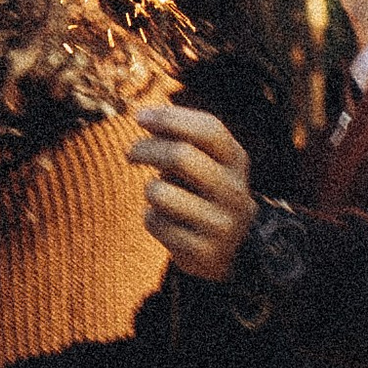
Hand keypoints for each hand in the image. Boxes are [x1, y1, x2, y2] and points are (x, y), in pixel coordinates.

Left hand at [128, 102, 256, 282]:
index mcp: (237, 161)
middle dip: (146, 149)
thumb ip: (181, 139)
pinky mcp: (204, 251)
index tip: (139, 117)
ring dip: (150, 190)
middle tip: (131, 154)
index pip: (209, 129)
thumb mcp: (205, 163)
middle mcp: (235, 191)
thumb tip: (145, 116)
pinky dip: (151, 219)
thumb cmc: (204, 193)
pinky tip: (166, 223)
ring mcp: (222, 223)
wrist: (230, 250)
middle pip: (181, 156)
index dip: (171, 119)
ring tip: (159, 196)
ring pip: (161, 193)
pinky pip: (156, 223)